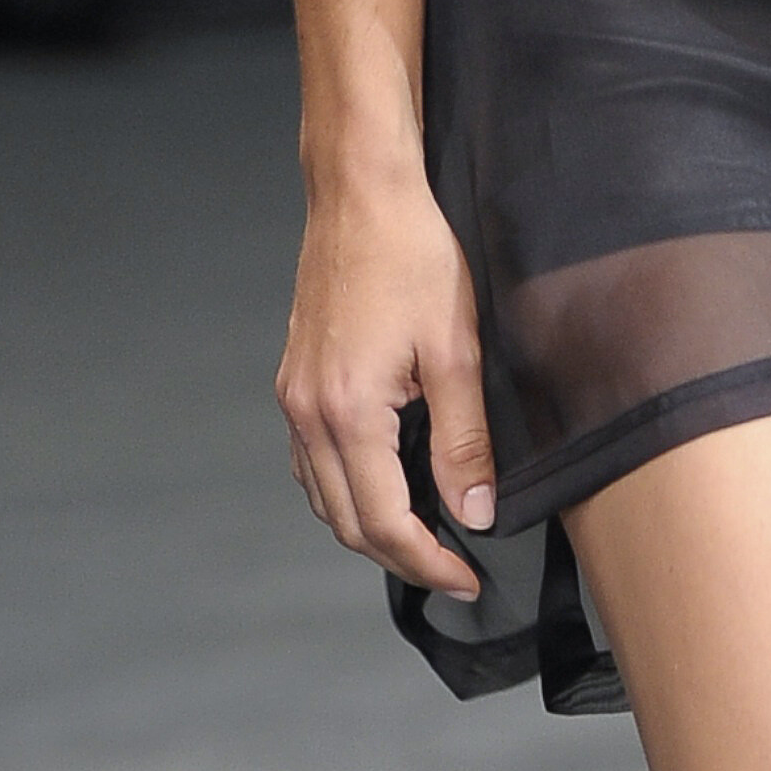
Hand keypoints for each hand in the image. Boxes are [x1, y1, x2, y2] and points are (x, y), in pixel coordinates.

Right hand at [277, 174, 496, 599]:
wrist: (361, 194)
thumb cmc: (412, 255)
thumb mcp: (455, 349)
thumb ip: (464, 440)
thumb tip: (475, 511)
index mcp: (346, 412)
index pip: (384, 522)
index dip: (429, 561)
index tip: (468, 576)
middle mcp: (308, 413)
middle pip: (346, 522)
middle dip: (401, 555)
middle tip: (455, 565)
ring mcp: (294, 398)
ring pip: (324, 496)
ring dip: (370, 526)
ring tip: (426, 531)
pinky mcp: (295, 380)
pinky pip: (312, 462)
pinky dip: (346, 488)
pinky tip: (384, 480)